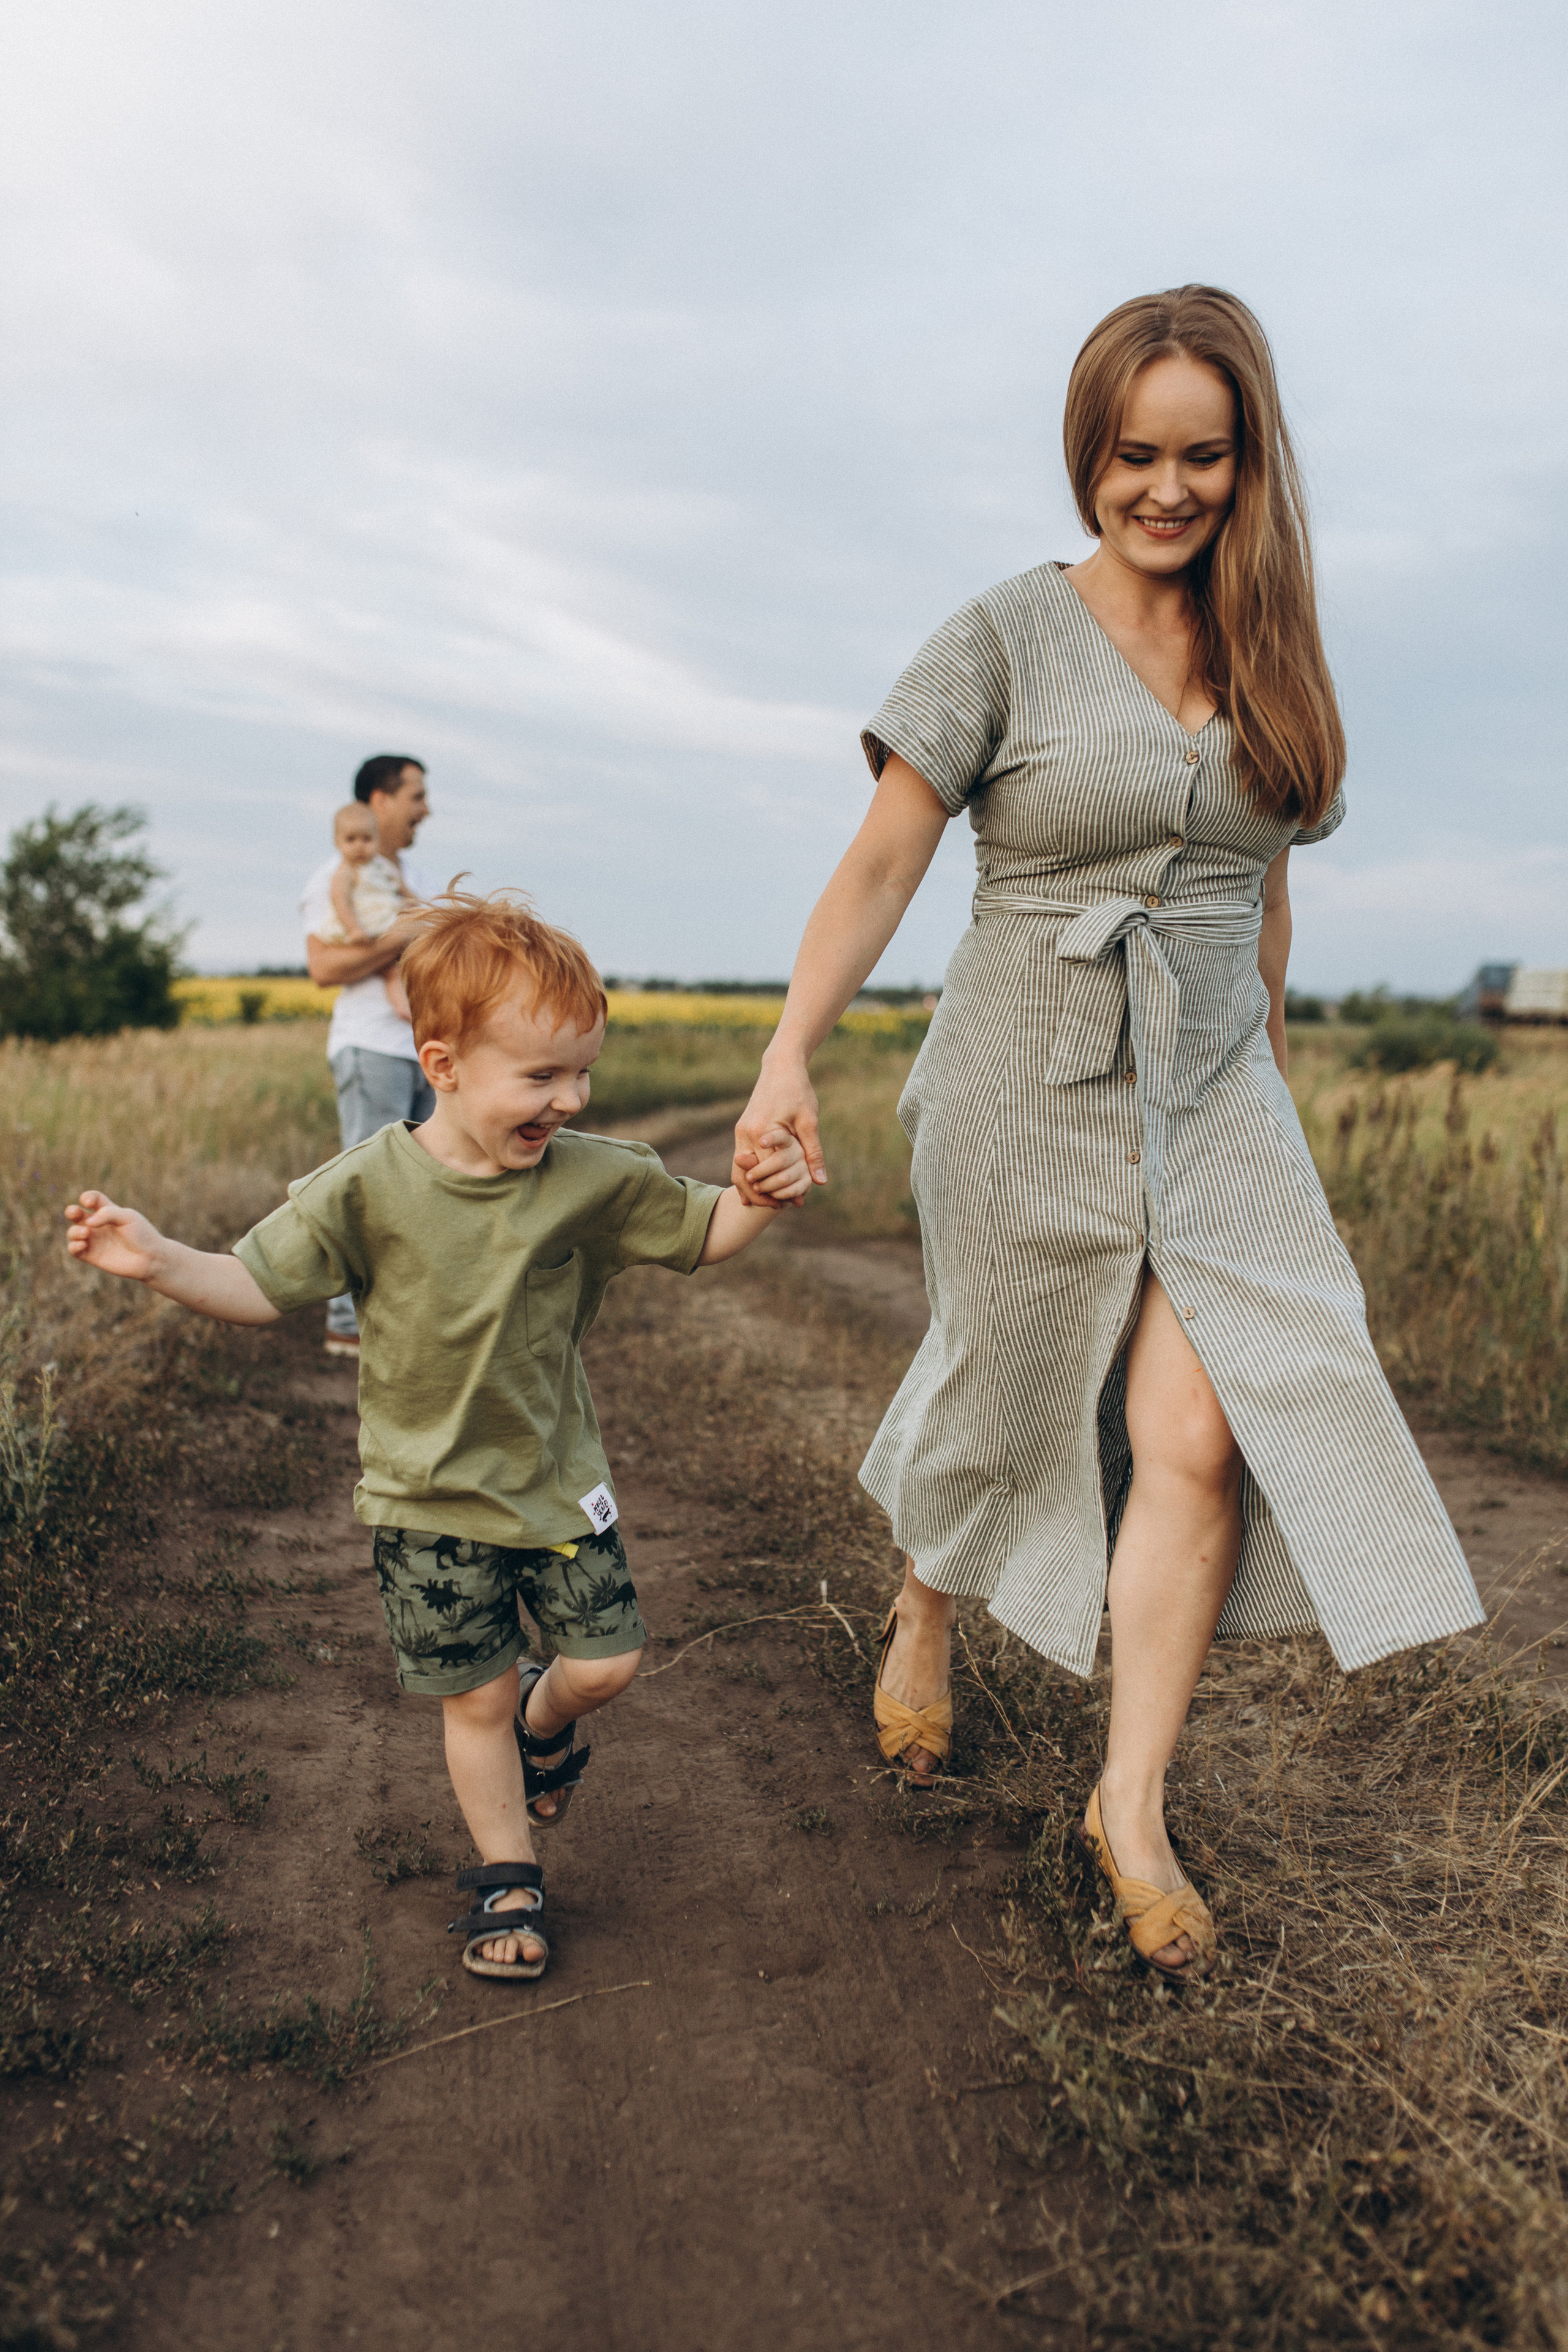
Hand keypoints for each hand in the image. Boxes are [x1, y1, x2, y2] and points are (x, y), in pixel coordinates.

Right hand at [64, 1192, 167, 1282]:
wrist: (151, 1258)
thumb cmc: (142, 1235)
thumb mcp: (127, 1218)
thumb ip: (107, 1214)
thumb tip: (88, 1222)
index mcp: (109, 1212)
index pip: (93, 1199)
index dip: (87, 1197)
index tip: (89, 1202)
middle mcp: (99, 1225)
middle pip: (77, 1214)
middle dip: (71, 1211)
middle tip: (75, 1212)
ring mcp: (95, 1240)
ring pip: (73, 1232)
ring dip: (74, 1231)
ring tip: (86, 1233)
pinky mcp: (92, 1256)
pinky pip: (74, 1250)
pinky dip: (73, 1246)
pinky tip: (82, 1244)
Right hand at [732, 1060, 825, 1205]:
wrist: (780, 1067)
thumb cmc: (798, 1091)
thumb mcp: (809, 1122)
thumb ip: (813, 1153)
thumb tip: (820, 1181)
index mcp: (761, 1132)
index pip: (765, 1173)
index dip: (778, 1191)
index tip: (792, 1203)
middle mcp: (745, 1134)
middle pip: (746, 1177)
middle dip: (763, 1195)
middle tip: (781, 1208)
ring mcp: (740, 1132)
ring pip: (739, 1170)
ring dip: (753, 1188)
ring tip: (771, 1202)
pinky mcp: (742, 1130)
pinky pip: (741, 1159)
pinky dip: (749, 1175)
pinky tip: (763, 1187)